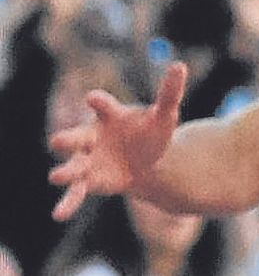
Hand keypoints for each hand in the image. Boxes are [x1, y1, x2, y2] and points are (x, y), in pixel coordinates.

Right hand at [48, 63, 187, 221]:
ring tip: (56, 177)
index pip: (102, 105)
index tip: (93, 98)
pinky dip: (68, 203)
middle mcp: (92, 136)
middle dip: (67, 139)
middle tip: (57, 141)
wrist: (150, 162)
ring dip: (65, 171)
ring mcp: (88, 159)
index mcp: (109, 115)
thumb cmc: (152, 132)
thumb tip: (179, 66)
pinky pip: (76, 192)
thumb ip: (169, 93)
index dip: (98, 101)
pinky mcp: (90, 181)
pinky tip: (59, 215)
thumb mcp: (164, 115)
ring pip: (73, 166)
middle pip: (76, 136)